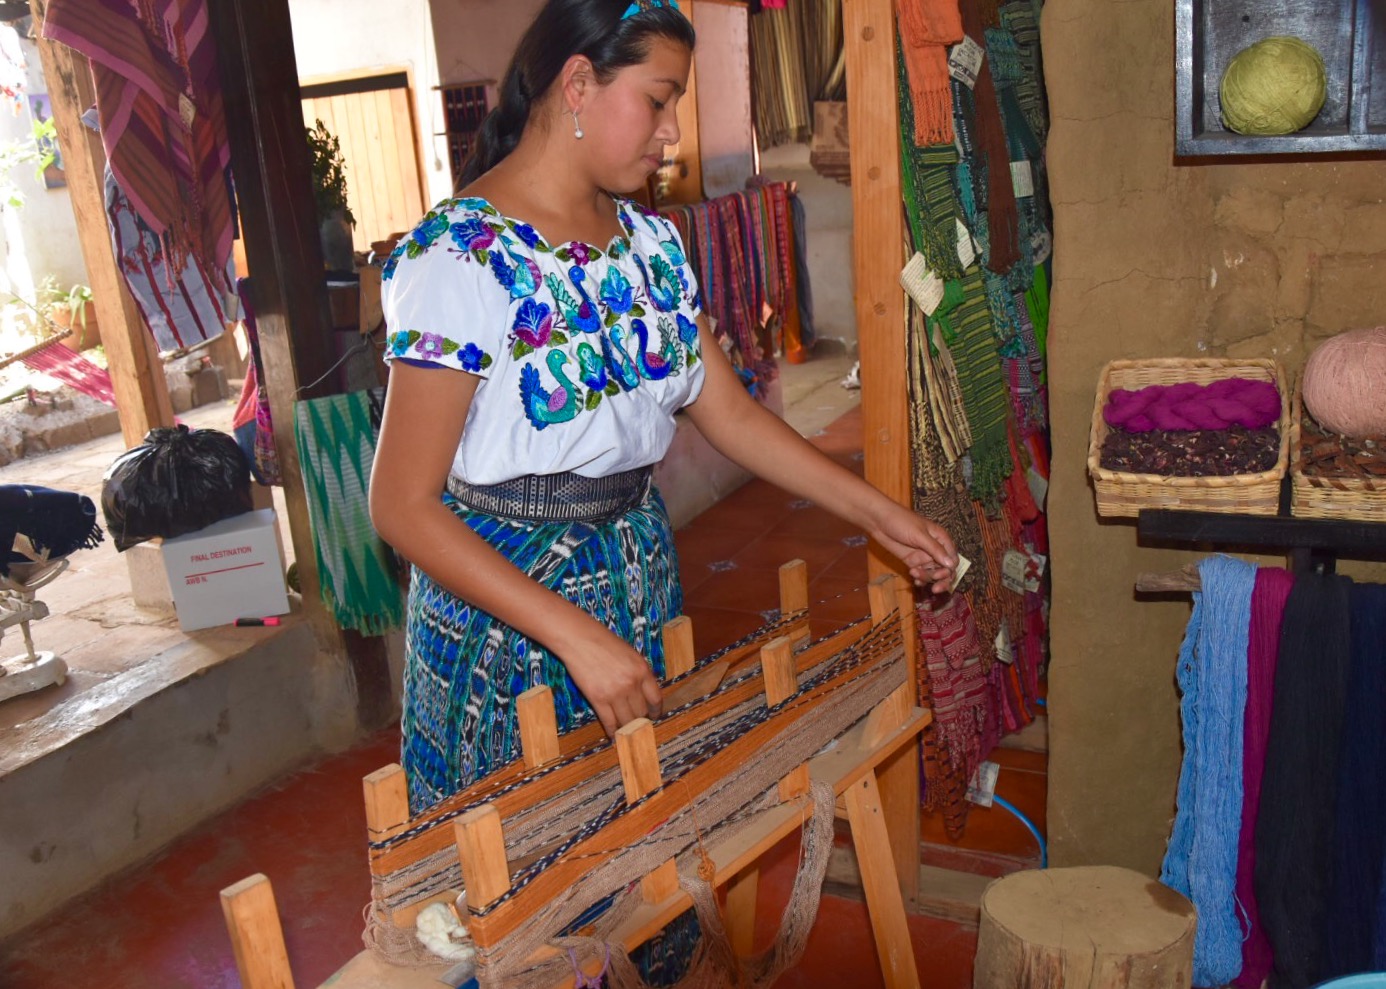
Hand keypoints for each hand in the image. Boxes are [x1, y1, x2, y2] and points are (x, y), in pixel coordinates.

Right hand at [557, 621, 663, 736]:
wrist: (580, 639)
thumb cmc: (604, 642)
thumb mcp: (630, 654)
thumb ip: (639, 673)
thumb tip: (645, 693)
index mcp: (642, 670)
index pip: (656, 698)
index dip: (656, 711)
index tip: (654, 716)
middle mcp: (632, 684)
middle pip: (641, 712)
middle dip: (640, 720)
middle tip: (636, 724)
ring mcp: (615, 693)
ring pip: (627, 720)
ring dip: (627, 728)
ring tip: (625, 731)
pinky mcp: (598, 699)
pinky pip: (609, 722)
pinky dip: (612, 731)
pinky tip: (613, 735)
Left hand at [869, 504, 957, 594]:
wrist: (878, 520)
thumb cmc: (901, 521)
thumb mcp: (919, 535)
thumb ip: (935, 550)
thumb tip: (952, 565)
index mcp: (941, 539)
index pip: (953, 558)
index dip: (950, 570)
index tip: (940, 575)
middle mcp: (935, 549)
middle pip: (945, 569)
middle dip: (942, 579)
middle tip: (934, 587)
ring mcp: (923, 556)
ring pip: (933, 573)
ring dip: (928, 578)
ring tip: (915, 574)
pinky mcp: (912, 562)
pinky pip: (921, 574)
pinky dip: (921, 579)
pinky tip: (915, 580)